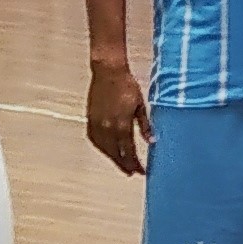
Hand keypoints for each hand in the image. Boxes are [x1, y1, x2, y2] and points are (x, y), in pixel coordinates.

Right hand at [85, 58, 149, 176]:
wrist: (108, 71)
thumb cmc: (126, 85)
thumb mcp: (140, 106)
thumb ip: (145, 126)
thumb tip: (152, 141)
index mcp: (121, 124)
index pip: (128, 151)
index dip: (135, 163)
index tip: (142, 171)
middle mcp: (107, 127)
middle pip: (115, 153)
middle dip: (125, 164)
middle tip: (132, 172)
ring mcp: (96, 124)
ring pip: (104, 149)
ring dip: (113, 158)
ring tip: (122, 164)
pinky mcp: (90, 119)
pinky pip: (95, 140)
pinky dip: (102, 148)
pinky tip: (108, 150)